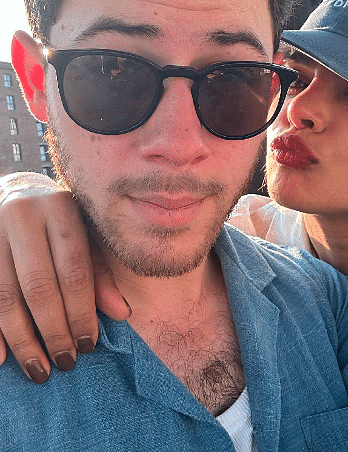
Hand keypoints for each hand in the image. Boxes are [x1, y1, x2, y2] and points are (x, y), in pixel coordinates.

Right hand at [0, 172, 129, 382]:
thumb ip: (101, 272)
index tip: (88, 344)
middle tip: (65, 361)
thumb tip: (121, 313)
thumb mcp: (86, 235)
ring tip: (39, 369)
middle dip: (53, 330)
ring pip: (6, 296)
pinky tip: (2, 358)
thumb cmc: (60, 220)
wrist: (17, 192)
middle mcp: (24, 217)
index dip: (81, 311)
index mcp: (61, 209)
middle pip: (39, 286)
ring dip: (23, 339)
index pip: (74, 269)